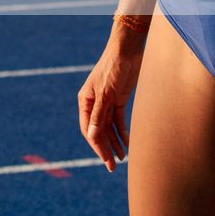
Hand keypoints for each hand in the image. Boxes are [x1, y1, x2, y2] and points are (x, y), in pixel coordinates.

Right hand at [77, 37, 142, 172]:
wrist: (127, 49)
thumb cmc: (112, 67)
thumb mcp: (105, 93)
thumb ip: (99, 115)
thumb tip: (91, 136)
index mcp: (85, 101)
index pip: (88, 129)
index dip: (96, 146)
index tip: (105, 159)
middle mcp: (95, 103)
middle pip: (98, 131)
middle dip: (105, 148)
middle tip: (112, 166)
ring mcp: (107, 101)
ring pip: (109, 127)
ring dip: (115, 142)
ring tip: (123, 158)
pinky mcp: (119, 99)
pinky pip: (119, 120)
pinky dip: (123, 131)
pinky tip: (128, 142)